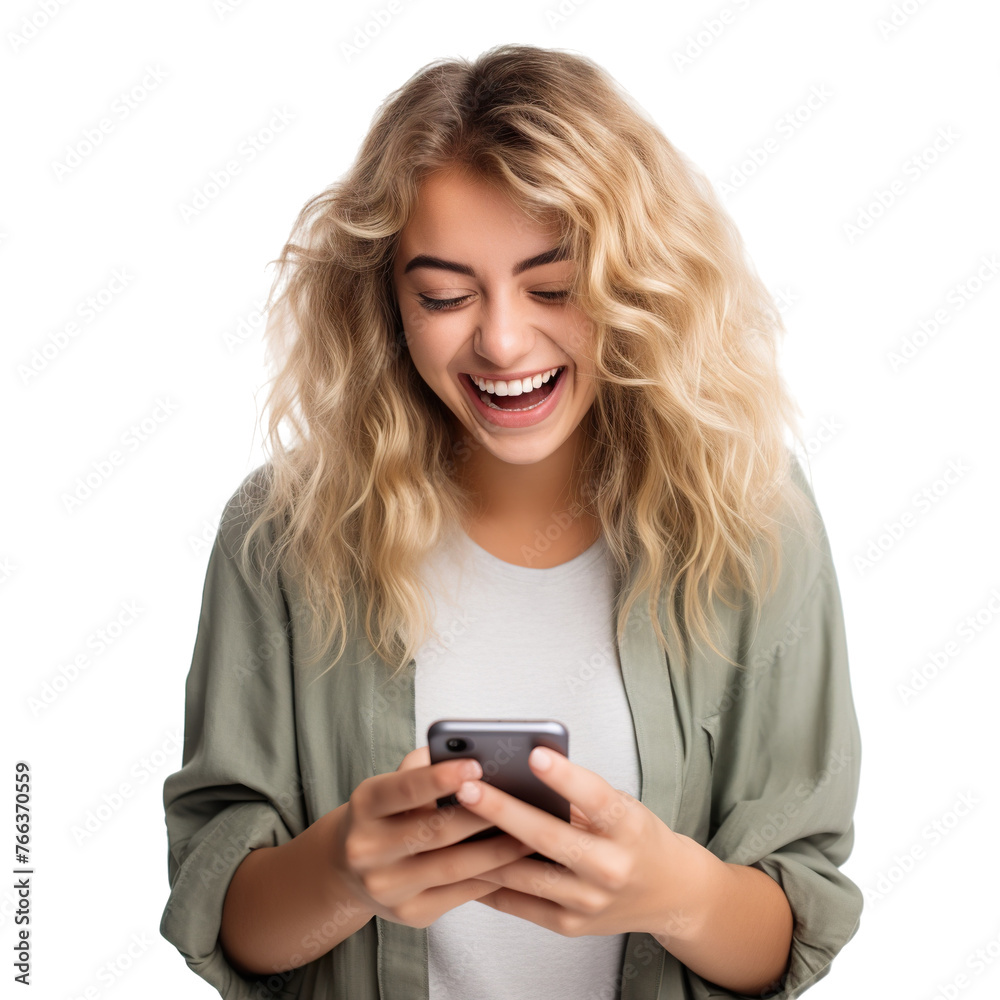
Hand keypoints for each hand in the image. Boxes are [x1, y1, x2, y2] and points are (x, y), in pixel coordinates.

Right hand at [332, 746, 535, 928]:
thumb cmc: (388, 813)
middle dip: (481, 815)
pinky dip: (492, 876)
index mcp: (365, 806)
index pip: (404, 789)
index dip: (441, 778)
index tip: (476, 765)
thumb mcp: (393, 783)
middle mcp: (367, 849)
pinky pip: (460, 893)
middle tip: (522, 801)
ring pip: (453, 866)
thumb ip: (426, 766)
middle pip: (435, 830)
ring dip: (497, 850)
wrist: (353, 870)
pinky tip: (517, 862)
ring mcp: (386, 887)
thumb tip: (476, 756)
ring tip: (531, 833)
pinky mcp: (409, 914)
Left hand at [451, 746, 706, 939]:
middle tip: (467, 787)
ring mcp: (590, 902)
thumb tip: (518, 772)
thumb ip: (579, 796)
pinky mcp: (570, 925)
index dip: (565, 778)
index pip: (596, 798)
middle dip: (504, 811)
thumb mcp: (622, 806)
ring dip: (484, 848)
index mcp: (629, 827)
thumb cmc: (636, 836)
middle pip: (550, 838)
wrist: (670, 892)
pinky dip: (489, 881)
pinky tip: (463, 859)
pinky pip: (520, 903)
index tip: (535, 755)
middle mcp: (612, 867)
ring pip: (526, 875)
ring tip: (452, 822)